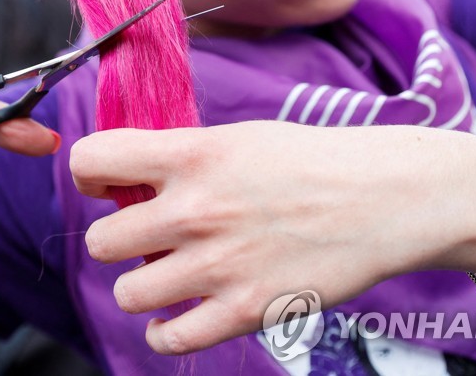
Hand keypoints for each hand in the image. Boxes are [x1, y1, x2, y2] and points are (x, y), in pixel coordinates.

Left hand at [70, 122, 465, 354]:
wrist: (385, 198)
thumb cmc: (312, 160)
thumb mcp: (237, 137)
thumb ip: (180, 157)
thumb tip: (126, 178)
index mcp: (192, 155)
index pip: (93, 159)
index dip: (90, 173)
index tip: (105, 183)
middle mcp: (195, 210)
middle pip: (101, 240)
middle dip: (118, 238)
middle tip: (146, 236)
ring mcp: (218, 265)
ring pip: (127, 293)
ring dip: (140, 286)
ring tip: (166, 275)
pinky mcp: (246, 310)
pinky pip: (170, 338)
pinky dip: (164, 331)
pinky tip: (175, 316)